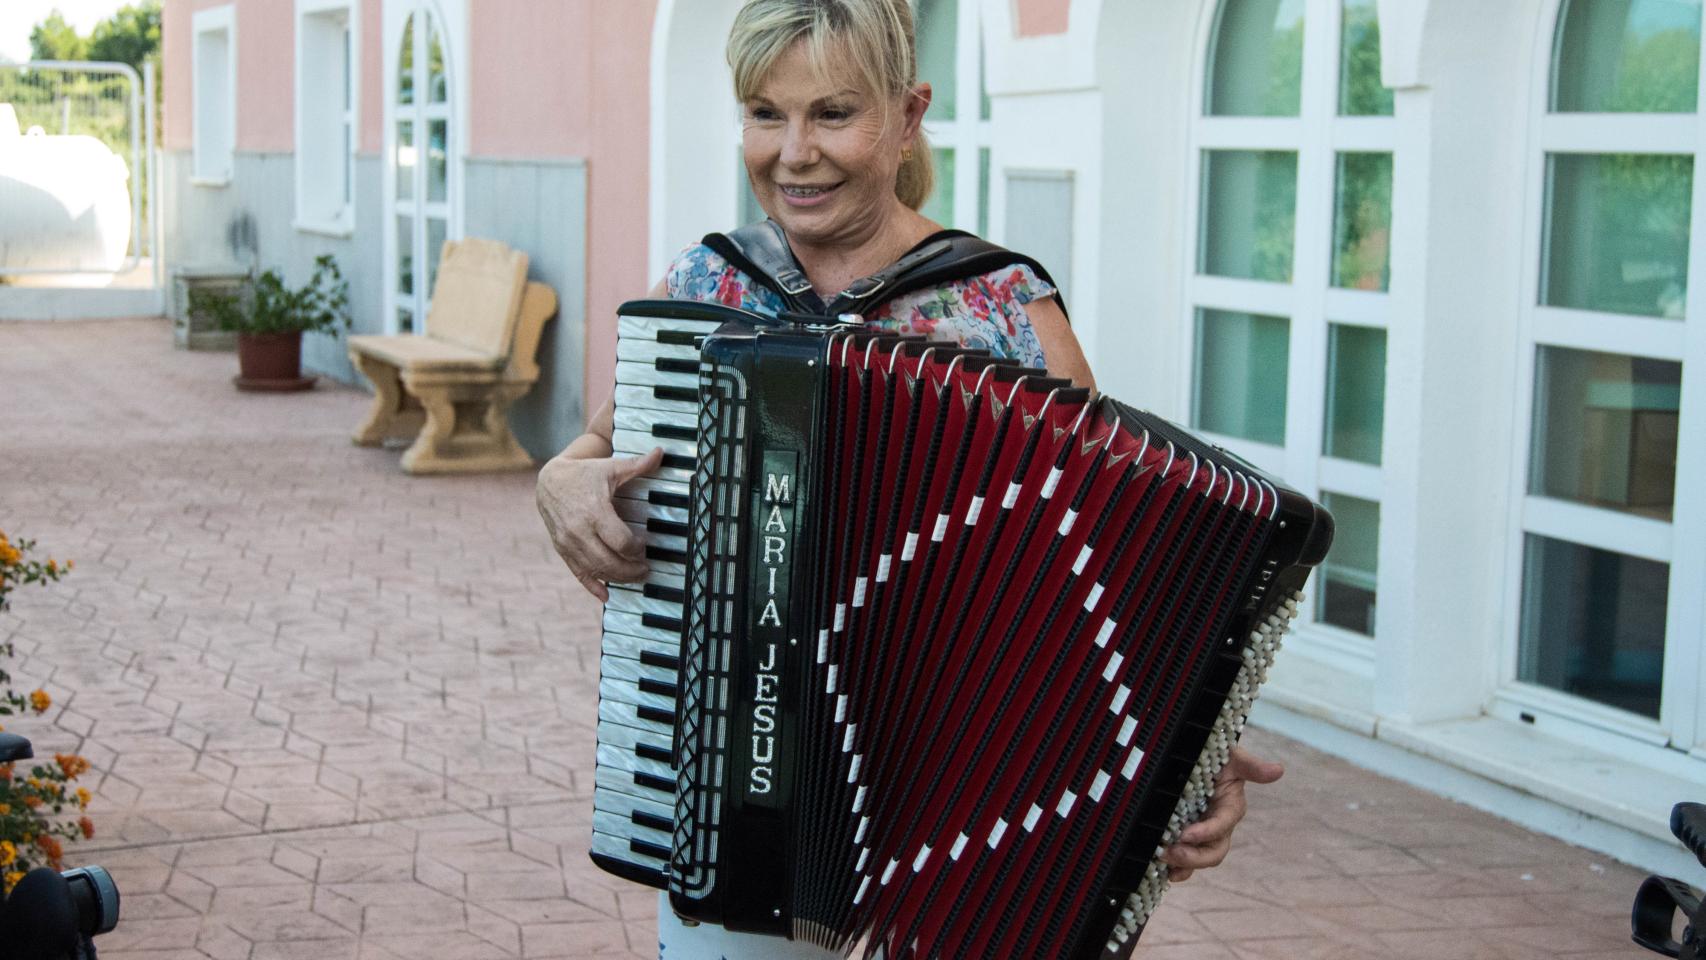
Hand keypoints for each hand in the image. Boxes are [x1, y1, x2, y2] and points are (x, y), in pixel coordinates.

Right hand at [536, 447, 663, 601]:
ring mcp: (568, 543)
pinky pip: (578, 573)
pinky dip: (592, 586)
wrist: (549, 481)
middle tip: (646, 569)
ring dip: (617, 578)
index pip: (620, 541)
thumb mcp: (610, 469)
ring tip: (634, 577)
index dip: (637, 548)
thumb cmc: (584, 475)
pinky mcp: (562, 550)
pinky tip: (606, 596)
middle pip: (609, 561)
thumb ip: (637, 465)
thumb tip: (660, 453)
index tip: (645, 546)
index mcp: (594, 511)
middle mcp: (579, 530)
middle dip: (631, 570)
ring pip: (595, 570)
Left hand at [1160, 746, 1283, 881]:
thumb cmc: (1219, 757)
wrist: (1201, 759)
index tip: (1186, 834)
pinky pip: (1186, 859)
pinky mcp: (1187, 838)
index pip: (1222, 825)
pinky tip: (1165, 872)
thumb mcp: (1233, 758)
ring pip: (1199, 858)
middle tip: (1170, 852)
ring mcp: (1203, 834)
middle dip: (1193, 857)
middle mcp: (1218, 826)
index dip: (1206, 832)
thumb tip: (1278, 770)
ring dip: (1182, 864)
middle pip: (1213, 851)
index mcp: (1231, 808)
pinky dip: (1176, 869)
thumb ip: (1251, 766)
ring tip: (1162, 859)